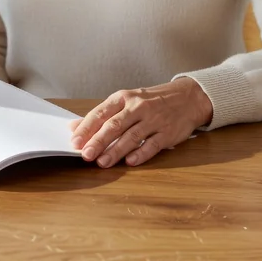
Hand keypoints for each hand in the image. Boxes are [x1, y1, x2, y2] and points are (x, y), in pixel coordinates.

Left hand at [69, 77, 213, 167]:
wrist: (186, 98)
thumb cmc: (150, 101)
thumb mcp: (125, 101)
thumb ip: (101, 115)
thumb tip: (74, 127)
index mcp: (123, 98)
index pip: (100, 113)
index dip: (86, 128)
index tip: (74, 141)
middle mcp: (137, 107)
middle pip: (114, 125)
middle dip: (98, 141)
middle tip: (85, 155)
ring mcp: (153, 120)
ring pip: (131, 137)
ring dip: (115, 151)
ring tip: (102, 162)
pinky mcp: (167, 133)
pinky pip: (152, 144)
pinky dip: (140, 153)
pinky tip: (130, 162)